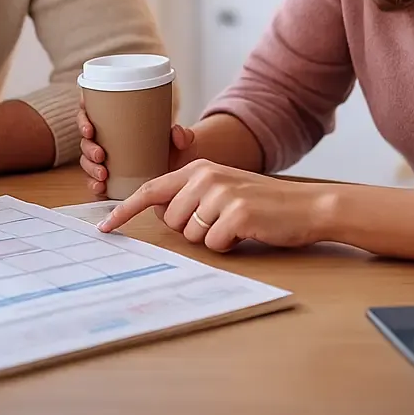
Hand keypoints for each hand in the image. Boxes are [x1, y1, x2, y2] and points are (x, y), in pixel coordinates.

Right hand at [77, 100, 196, 197]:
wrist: (178, 168)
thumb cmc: (173, 147)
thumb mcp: (179, 139)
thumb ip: (182, 134)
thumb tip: (178, 134)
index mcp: (117, 121)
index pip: (90, 111)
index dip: (83, 118)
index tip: (89, 128)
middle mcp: (108, 138)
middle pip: (86, 139)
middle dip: (88, 149)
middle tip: (100, 155)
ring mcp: (107, 159)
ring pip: (87, 160)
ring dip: (90, 167)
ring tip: (103, 175)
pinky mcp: (109, 178)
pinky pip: (93, 180)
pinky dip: (93, 184)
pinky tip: (99, 187)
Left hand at [96, 159, 332, 251]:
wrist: (308, 206)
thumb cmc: (264, 204)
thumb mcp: (224, 188)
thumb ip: (192, 195)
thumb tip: (163, 213)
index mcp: (198, 168)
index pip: (151, 190)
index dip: (125, 210)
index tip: (105, 227)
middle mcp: (205, 176)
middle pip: (172, 221)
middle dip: (193, 230)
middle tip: (223, 221)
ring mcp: (220, 193)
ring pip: (192, 235)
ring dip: (213, 238)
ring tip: (238, 224)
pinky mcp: (236, 214)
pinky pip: (215, 245)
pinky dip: (230, 246)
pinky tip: (248, 232)